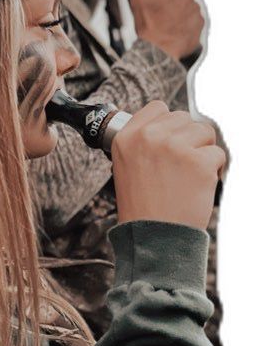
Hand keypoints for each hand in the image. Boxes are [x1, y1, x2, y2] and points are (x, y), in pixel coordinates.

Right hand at [112, 101, 225, 229]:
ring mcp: (175, 147)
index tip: (168, 143)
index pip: (158, 108)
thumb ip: (143, 141)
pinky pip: (218, 154)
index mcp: (127, 137)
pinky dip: (213, 170)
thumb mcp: (126, 167)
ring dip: (202, 152)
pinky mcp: (199, 162)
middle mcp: (149, 137)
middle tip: (179, 167)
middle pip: (183, 118)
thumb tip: (171, 126)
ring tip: (188, 176)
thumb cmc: (142, 206)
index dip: (168, 125)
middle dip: (188, 139)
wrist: (152, 237)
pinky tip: (196, 186)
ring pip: (205, 132)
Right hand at [130, 0, 203, 60]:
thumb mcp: (136, 1)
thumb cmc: (148, 25)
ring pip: (189, 6)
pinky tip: (176, 30)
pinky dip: (187, 23)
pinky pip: (194, 19)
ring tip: (169, 24)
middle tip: (163, 11)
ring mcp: (195, 8)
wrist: (160, 50)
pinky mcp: (200, 22)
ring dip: (181, 11)